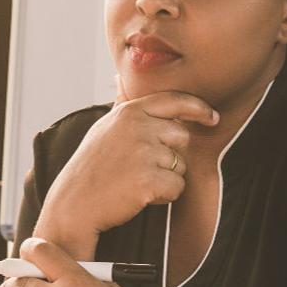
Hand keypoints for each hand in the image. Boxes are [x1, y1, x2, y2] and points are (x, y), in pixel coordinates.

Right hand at [33, 89, 216, 258]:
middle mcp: (137, 127)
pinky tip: (140, 195)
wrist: (74, 204)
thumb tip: (126, 82)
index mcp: (128, 112)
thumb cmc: (90, 169)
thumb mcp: (103, 129)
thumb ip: (124, 109)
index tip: (212, 117)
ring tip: (135, 182)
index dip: (198, 108)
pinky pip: (177, 187)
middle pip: (181, 136)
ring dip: (165, 178)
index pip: (174, 100)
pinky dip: (164, 196)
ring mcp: (143, 152)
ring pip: (180, 165)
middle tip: (141, 167)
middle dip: (170, 154)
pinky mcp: (149, 179)